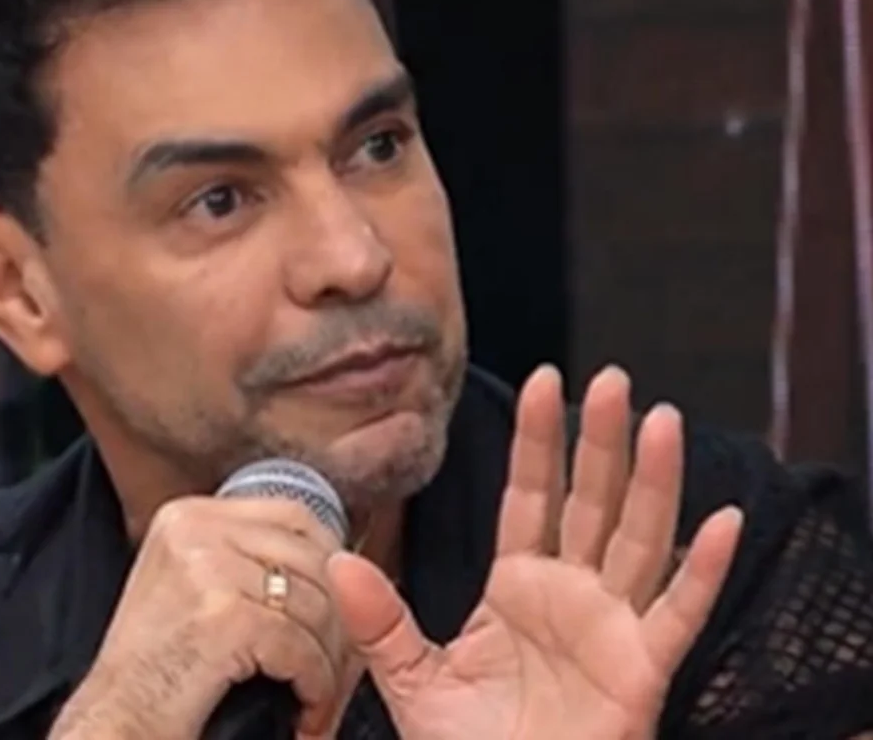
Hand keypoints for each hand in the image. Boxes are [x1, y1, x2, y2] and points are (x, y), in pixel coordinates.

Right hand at [49, 496, 355, 738]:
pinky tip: (304, 707)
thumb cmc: (154, 673)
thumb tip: (335, 559)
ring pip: (316, 604)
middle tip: (343, 665)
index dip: (334, 565)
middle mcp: (195, 530)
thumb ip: (244, 558)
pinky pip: (302, 645)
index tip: (344, 610)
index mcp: (188, 515)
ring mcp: (207, 569)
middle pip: (315, 558)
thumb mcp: (189, 586)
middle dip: (342, 620)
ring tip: (321, 694)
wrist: (114, 725)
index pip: (295, 516)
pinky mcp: (223, 618)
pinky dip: (315, 684)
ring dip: (332, 661)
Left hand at [328, 365, 743, 739]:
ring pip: (637, 538)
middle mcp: (569, 593)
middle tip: (612, 380)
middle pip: (589, 502)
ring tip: (661, 421)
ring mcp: (610, 626)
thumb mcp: (413, 678)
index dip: (536, 441)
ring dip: (653, 481)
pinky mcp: (643, 669)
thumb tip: (336, 562)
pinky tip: (722, 520)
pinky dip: (703, 570)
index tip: (541, 381)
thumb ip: (380, 621)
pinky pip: (679, 612)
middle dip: (599, 441)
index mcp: (516, 586)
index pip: (529, 497)